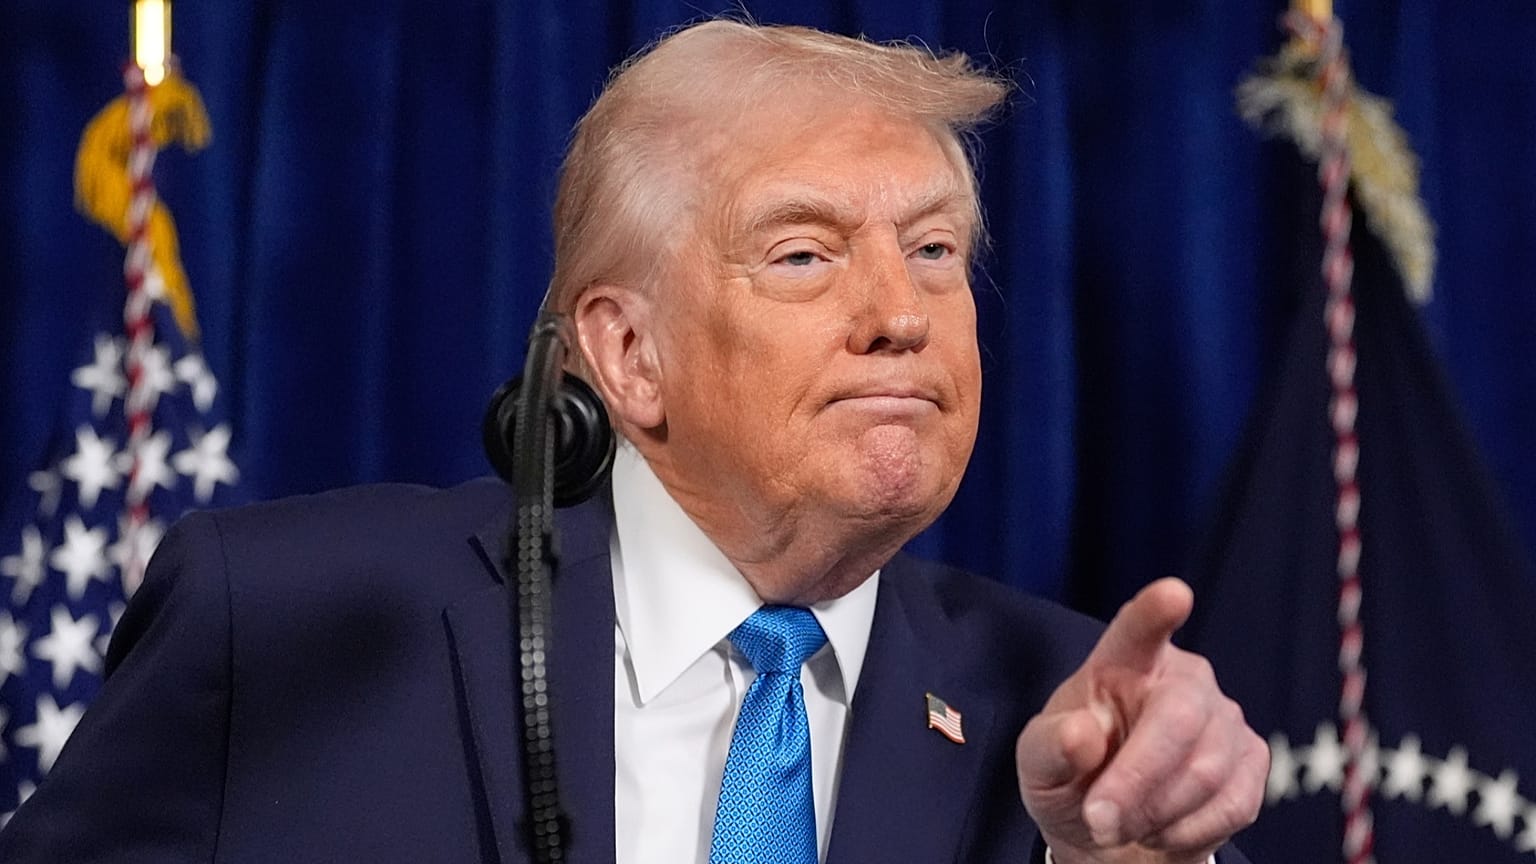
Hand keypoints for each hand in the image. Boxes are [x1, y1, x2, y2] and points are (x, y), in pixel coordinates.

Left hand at [1015, 578, 1267, 863]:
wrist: (1113, 828)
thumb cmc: (1072, 777)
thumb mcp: (1039, 764)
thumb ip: (1051, 747)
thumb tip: (1081, 734)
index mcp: (1121, 661)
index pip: (1138, 630)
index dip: (1155, 612)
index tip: (1173, 594)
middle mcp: (1182, 676)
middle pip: (1178, 717)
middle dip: (1137, 780)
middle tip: (1100, 820)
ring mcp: (1224, 716)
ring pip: (1205, 772)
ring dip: (1155, 814)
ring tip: (1122, 824)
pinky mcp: (1252, 759)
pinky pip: (1233, 804)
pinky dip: (1186, 831)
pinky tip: (1160, 829)